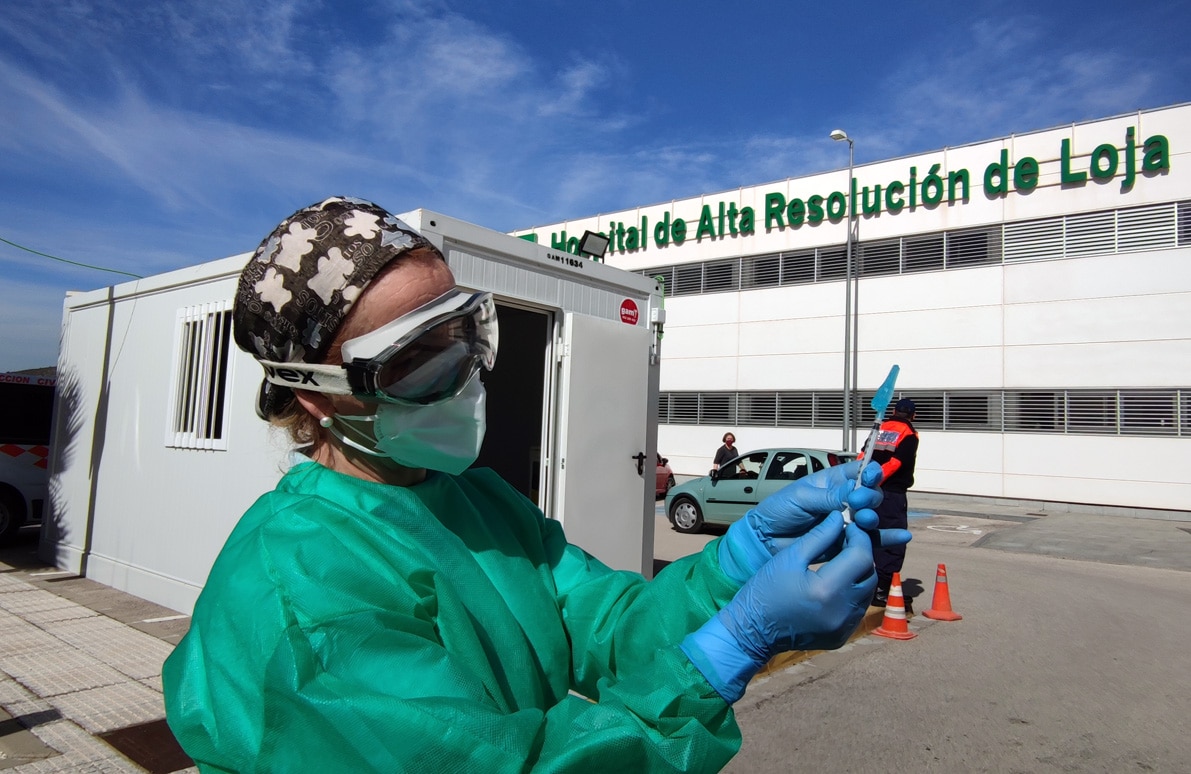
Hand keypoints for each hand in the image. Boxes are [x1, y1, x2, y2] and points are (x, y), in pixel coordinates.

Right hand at [683, 512, 876, 701]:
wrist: (752, 632)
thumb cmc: (765, 590)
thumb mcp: (789, 557)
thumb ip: (819, 536)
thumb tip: (840, 517)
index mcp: (827, 589)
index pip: (861, 556)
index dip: (859, 537)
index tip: (850, 526)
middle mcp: (842, 611)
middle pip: (869, 574)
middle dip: (861, 554)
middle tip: (846, 542)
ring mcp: (844, 627)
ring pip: (867, 592)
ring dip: (858, 574)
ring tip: (841, 562)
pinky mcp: (842, 636)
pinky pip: (857, 609)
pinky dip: (852, 593)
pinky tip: (836, 585)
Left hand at [718, 460, 907, 582]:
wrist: (766, 539)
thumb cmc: (779, 511)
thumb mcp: (801, 498)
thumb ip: (829, 497)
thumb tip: (855, 493)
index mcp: (832, 482)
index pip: (858, 473)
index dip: (868, 473)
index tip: (871, 475)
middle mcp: (843, 500)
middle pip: (869, 495)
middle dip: (869, 497)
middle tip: (858, 504)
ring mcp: (845, 522)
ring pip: (870, 517)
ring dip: (872, 518)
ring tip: (866, 520)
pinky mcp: (845, 542)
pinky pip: (869, 539)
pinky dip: (885, 538)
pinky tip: (902, 537)